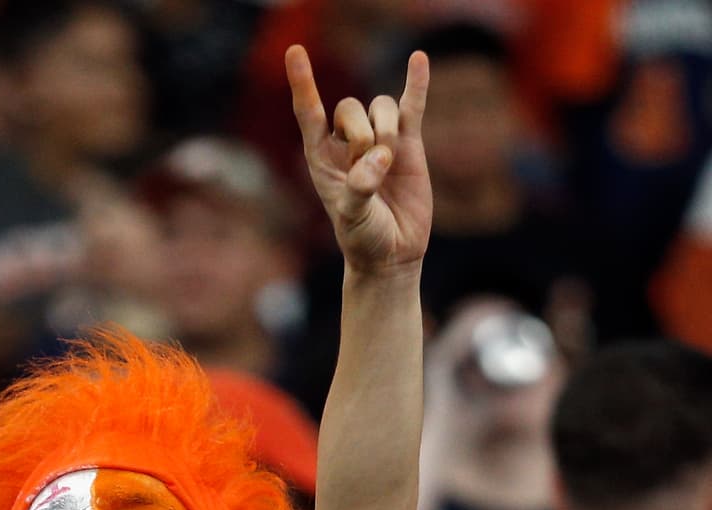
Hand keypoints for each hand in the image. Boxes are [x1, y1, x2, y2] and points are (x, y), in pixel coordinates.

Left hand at [286, 45, 430, 274]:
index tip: (295, 51)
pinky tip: (419, 59)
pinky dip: (416, 84)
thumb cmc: (364, 239)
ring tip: (388, 165)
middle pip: (350, 107)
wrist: (393, 253)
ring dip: (385, 129)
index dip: (303, 83)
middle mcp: (347, 144)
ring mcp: (379, 140)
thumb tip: (380, 158)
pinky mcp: (408, 143)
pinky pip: (411, 105)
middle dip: (361, 133)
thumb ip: (360, 188)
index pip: (309, 113)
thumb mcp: (353, 219)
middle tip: (369, 169)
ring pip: (380, 106)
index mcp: (321, 159)